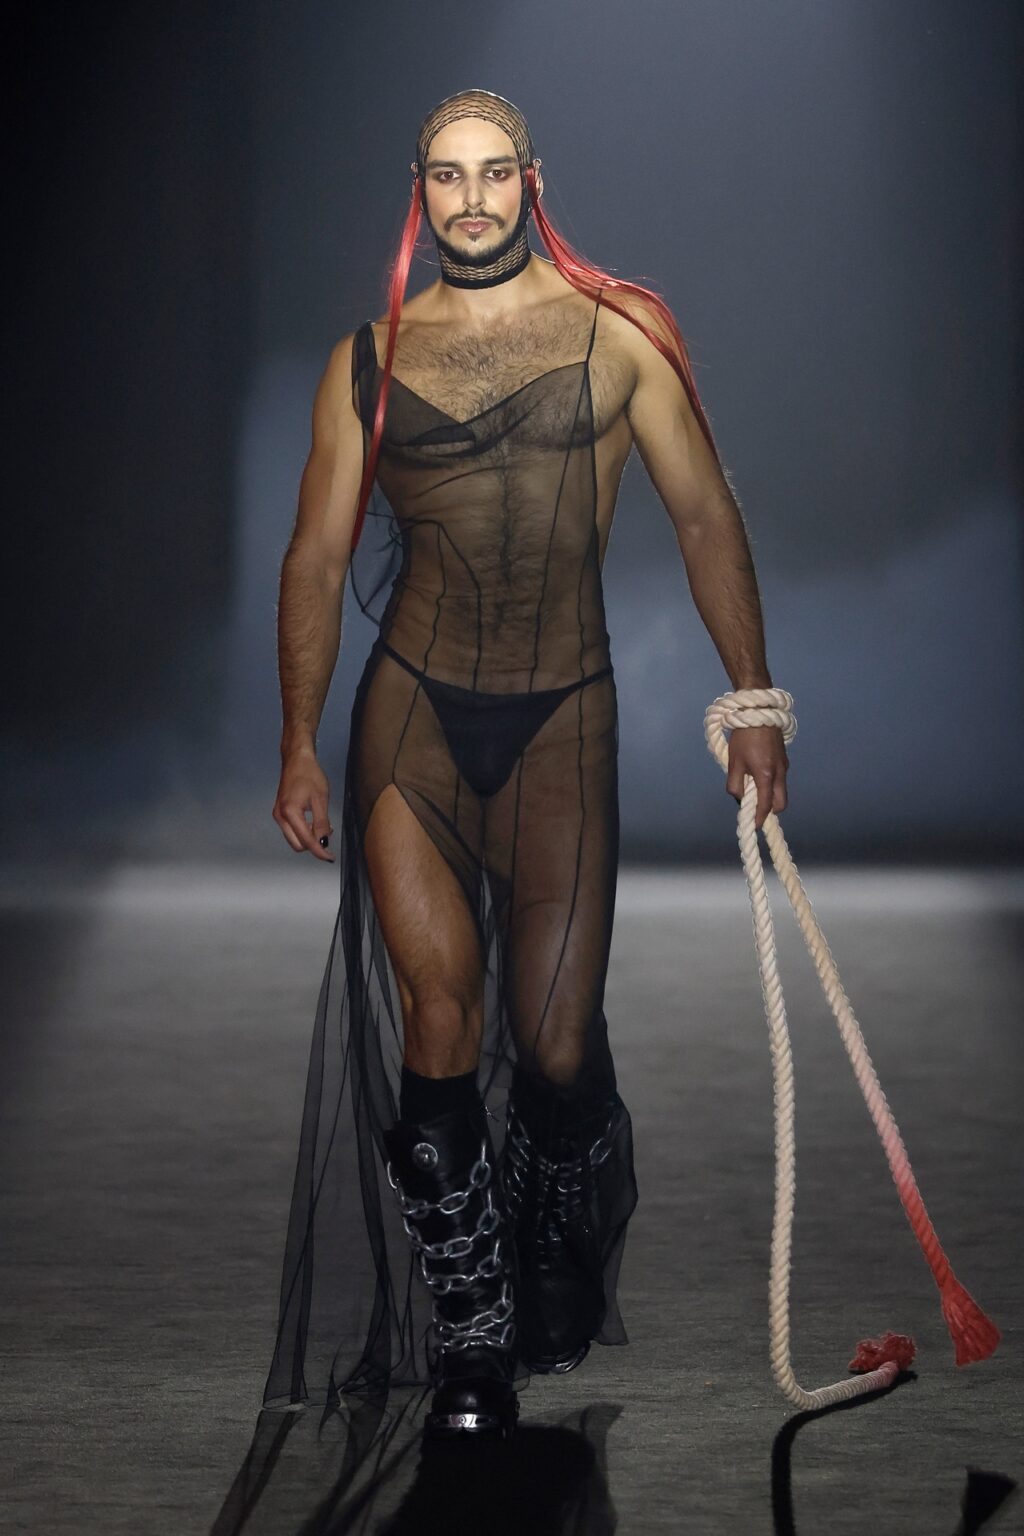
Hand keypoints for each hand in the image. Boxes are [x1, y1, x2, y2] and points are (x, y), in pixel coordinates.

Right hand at [273, 746, 334, 860]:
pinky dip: (304, 831)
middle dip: (313, 845)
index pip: (306, 841)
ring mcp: (278, 815)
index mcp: (290, 813)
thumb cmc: (309, 774)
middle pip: (297, 844)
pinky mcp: (280, 812)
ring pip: (294, 838)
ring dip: (309, 838)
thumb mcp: (321, 799)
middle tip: (329, 838)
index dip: (319, 851)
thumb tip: (323, 842)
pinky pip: (292, 830)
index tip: (330, 858)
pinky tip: (315, 823)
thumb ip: (321, 823)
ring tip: (324, 828)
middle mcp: (280, 816)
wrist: (296, 759)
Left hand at [726, 724, 788, 830]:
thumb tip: (740, 798)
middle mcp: (780, 773)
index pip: (766, 806)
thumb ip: (735, 784)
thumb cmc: (743, 736)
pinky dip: (770, 783)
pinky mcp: (784, 759)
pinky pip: (780, 779)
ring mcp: (784, 765)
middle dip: (769, 810)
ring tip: (751, 786)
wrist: (758, 711)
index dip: (759, 818)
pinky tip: (755, 773)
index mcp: (767, 776)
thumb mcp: (734, 762)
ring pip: (781, 791)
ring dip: (769, 795)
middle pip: (780, 803)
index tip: (753, 826)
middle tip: (754, 807)